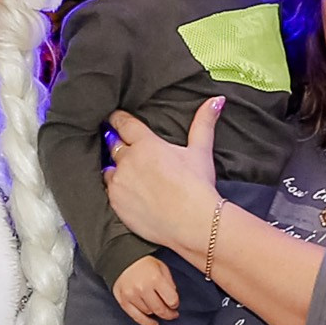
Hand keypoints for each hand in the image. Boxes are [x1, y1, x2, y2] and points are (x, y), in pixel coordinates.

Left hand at [104, 104, 219, 257]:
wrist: (194, 224)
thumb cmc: (198, 186)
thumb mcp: (201, 151)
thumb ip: (204, 122)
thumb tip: (216, 100)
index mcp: (145, 143)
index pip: (122, 123)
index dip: (118, 119)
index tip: (115, 118)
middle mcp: (127, 160)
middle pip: (113, 145)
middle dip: (118, 145)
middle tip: (128, 151)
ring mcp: (119, 182)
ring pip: (109, 170)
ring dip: (116, 170)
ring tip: (131, 178)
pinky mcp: (116, 203)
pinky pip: (109, 192)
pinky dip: (117, 191)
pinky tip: (132, 196)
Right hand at [113, 255, 181, 324]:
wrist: (121, 258)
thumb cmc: (144, 263)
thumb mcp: (162, 267)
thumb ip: (169, 283)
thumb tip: (173, 300)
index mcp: (155, 279)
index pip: (171, 300)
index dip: (175, 304)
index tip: (175, 304)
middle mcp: (142, 288)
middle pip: (160, 309)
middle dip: (169, 314)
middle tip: (173, 314)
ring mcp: (131, 295)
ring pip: (149, 313)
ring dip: (156, 313)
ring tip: (159, 309)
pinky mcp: (123, 300)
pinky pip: (136, 317)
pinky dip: (146, 322)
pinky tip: (154, 323)